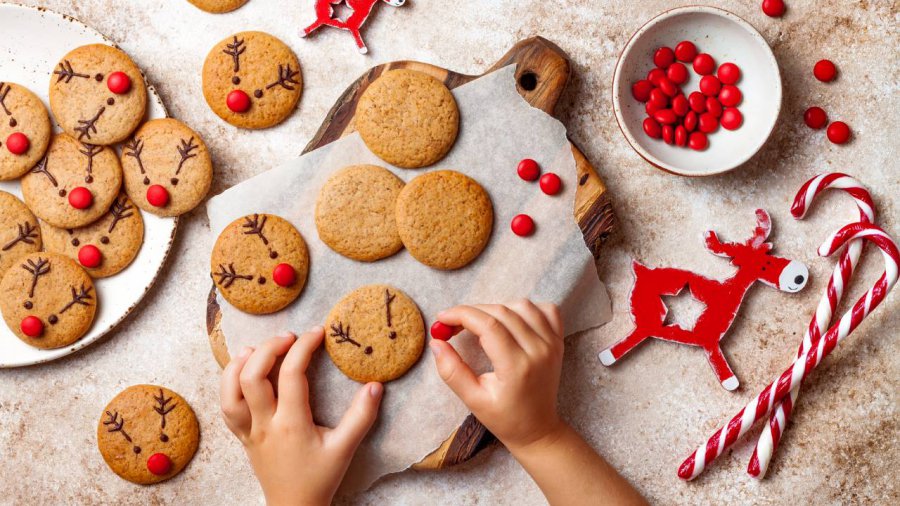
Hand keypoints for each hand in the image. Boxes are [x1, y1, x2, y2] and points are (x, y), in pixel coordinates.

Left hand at [220, 329, 382, 505]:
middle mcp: (265, 425)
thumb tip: (375, 385)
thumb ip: (361, 417)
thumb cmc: (319, 478)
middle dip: (269, 348)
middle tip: (289, 337)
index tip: (317, 333)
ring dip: (240, 364)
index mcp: (292, 424)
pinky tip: (241, 371)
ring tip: (257, 349)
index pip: (292, 375)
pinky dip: (228, 384)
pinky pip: (226, 406)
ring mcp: (249, 431)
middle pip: (252, 376)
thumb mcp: (345, 449)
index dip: (304, 347)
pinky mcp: (242, 436)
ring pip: (230, 391)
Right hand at [429, 300, 564, 450]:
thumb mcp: (473, 400)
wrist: (538, 430)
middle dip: (472, 312)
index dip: (461, 315)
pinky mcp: (558, 342)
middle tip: (452, 324)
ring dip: (496, 308)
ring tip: (479, 324)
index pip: (487, 325)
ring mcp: (552, 344)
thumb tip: (436, 342)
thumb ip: (452, 371)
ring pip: (522, 306)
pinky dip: (526, 309)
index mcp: (516, 367)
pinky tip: (510, 320)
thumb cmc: (505, 419)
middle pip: (502, 312)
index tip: (442, 318)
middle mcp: (538, 350)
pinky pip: (546, 310)